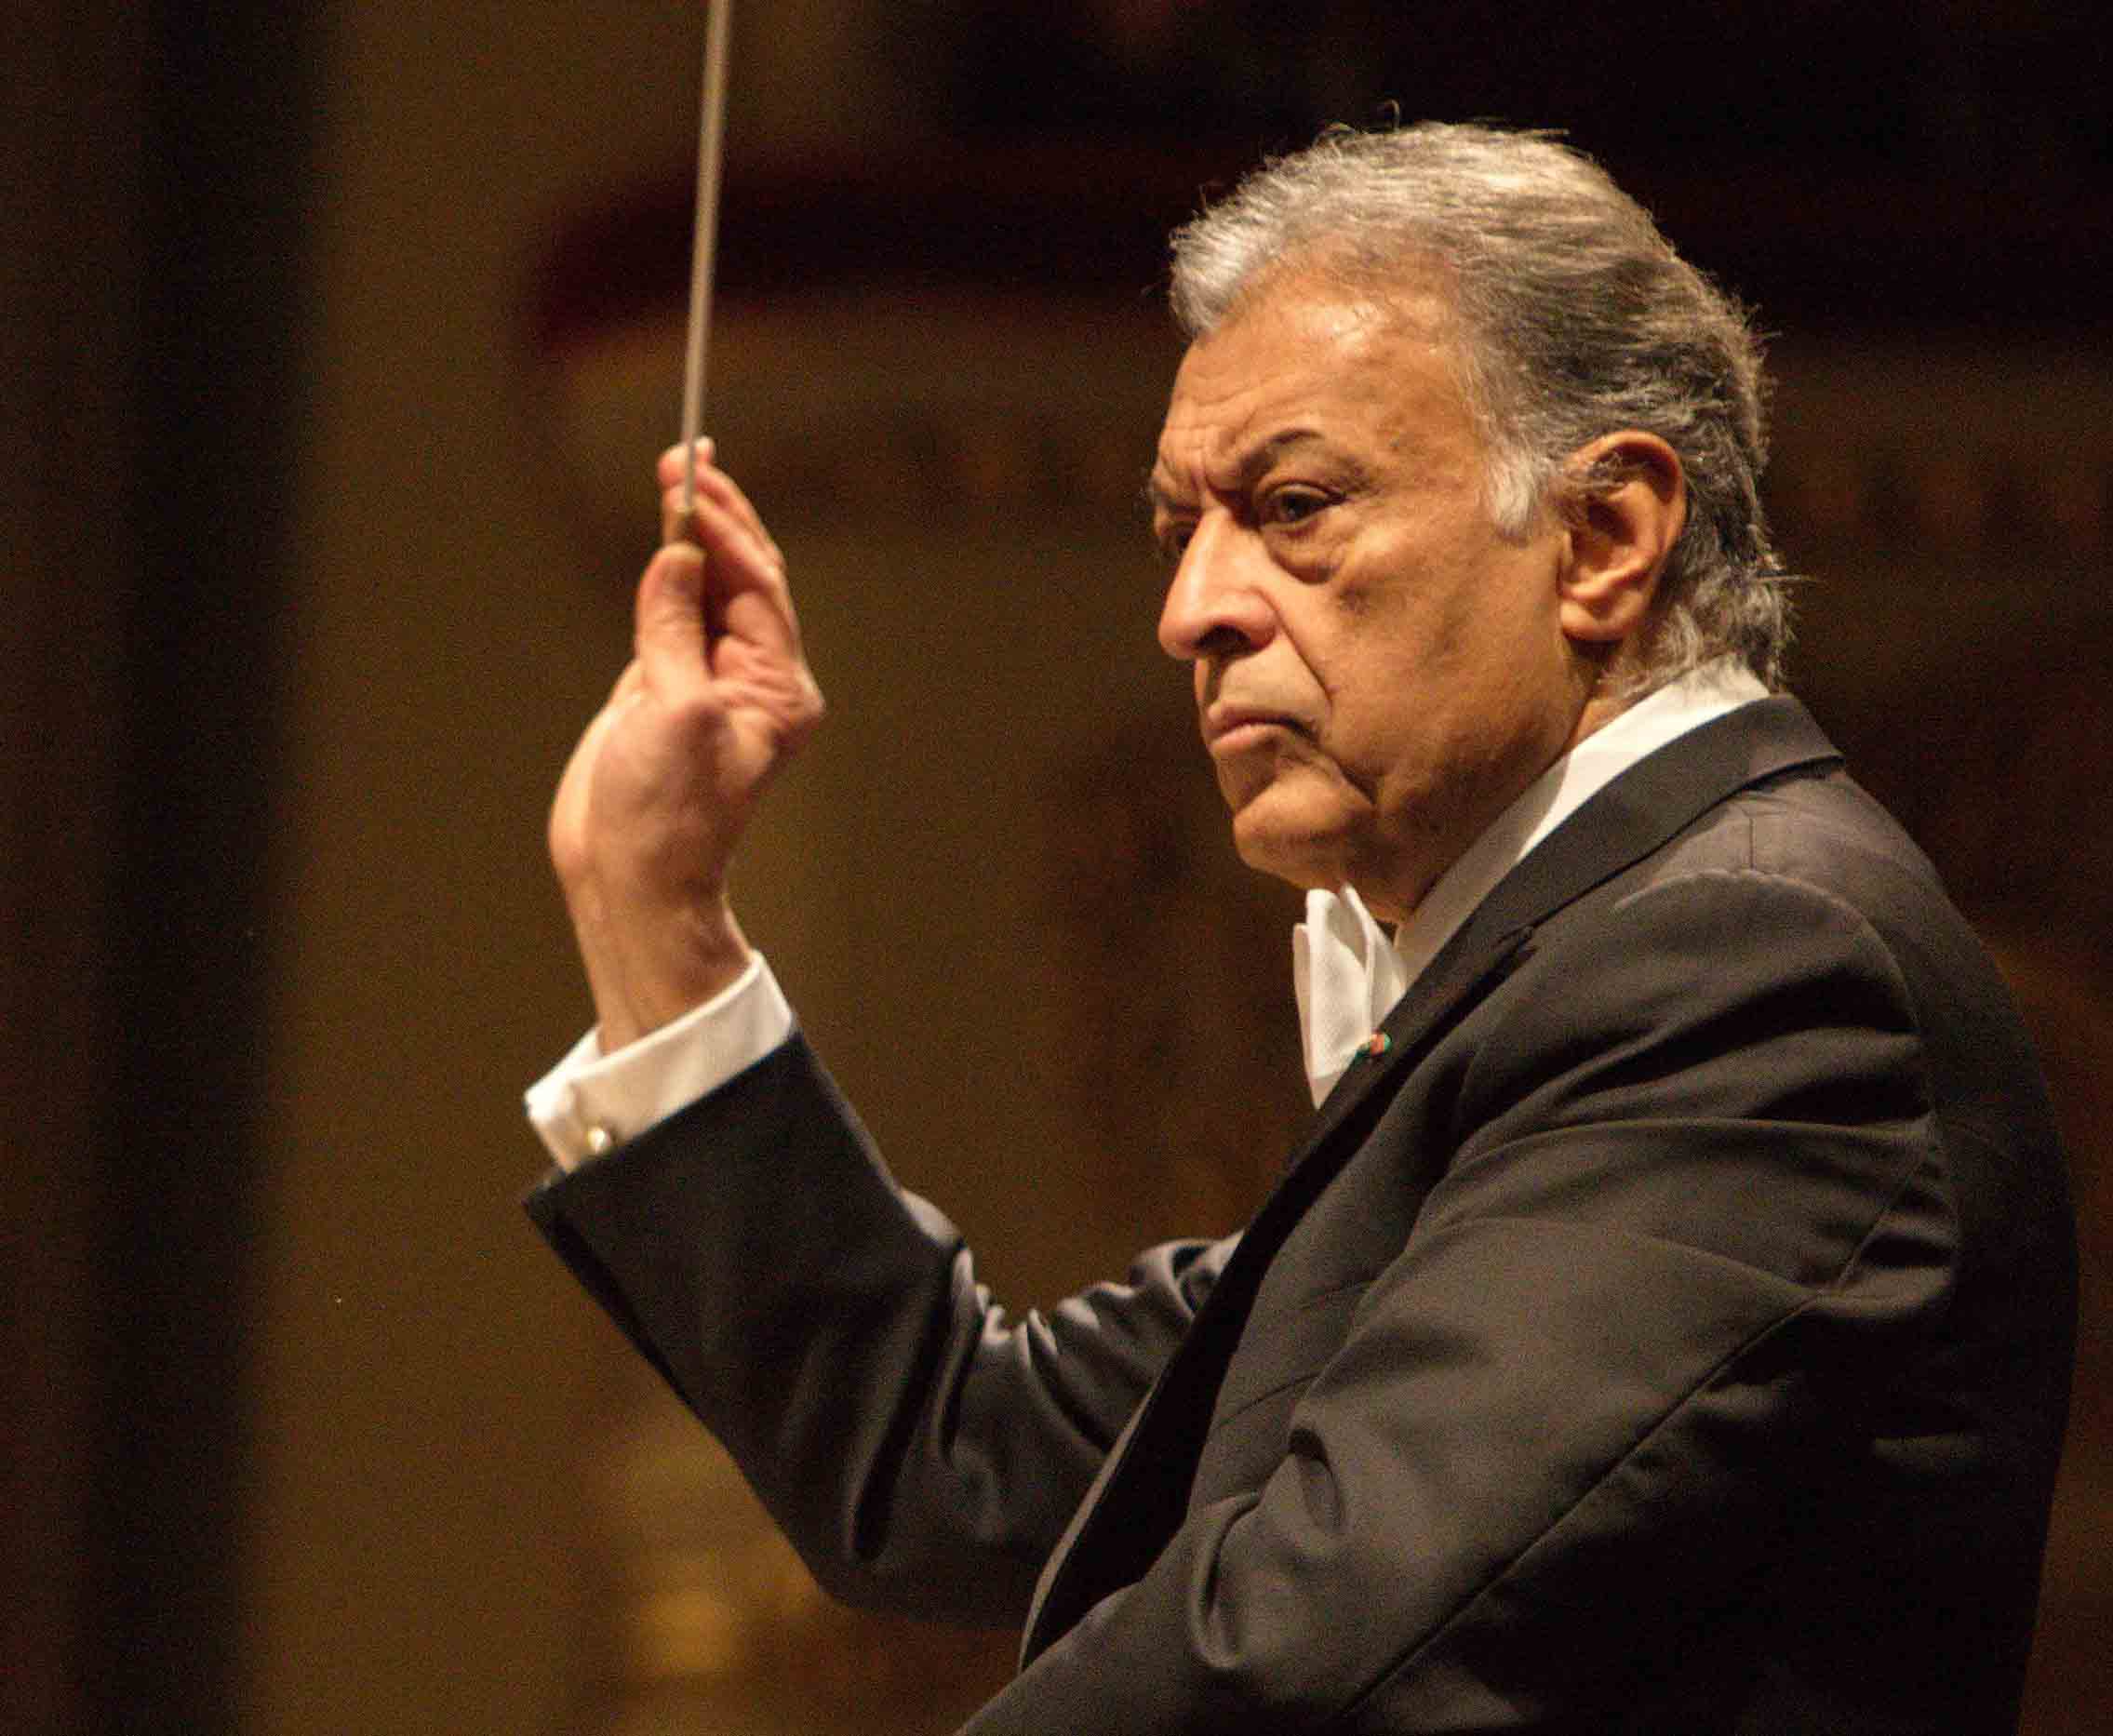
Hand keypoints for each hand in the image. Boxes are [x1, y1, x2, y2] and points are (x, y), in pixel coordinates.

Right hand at [550, 442, 823, 1048]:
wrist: (634, 876)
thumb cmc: (664, 812)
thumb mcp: (670, 711)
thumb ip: (672, 628)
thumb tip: (678, 556)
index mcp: (777, 688)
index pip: (759, 586)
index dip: (726, 526)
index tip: (689, 476)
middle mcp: (756, 681)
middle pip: (746, 578)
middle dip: (717, 516)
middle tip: (684, 455)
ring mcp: (714, 684)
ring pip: (712, 593)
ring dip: (694, 536)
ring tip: (675, 476)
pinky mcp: (673, 692)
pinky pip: (678, 618)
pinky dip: (669, 574)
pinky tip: (666, 536)